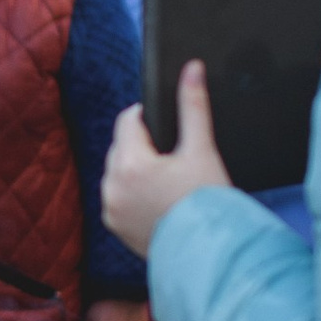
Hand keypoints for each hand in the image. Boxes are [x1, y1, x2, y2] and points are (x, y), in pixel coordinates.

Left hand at [102, 61, 230, 257]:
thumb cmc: (208, 202)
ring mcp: (110, 208)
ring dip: (134, 169)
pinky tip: (156, 198)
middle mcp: (112, 185)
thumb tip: (192, 68)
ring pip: (117, 173)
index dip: (147, 117)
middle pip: (121, 147)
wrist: (210, 252)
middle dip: (141, 145)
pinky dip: (131, 194)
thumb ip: (193, 105)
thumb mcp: (202, 149)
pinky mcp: (114, 227)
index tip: (167, 128)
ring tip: (165, 177)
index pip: (127, 120)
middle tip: (172, 155)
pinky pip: (117, 198)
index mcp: (130, 162)